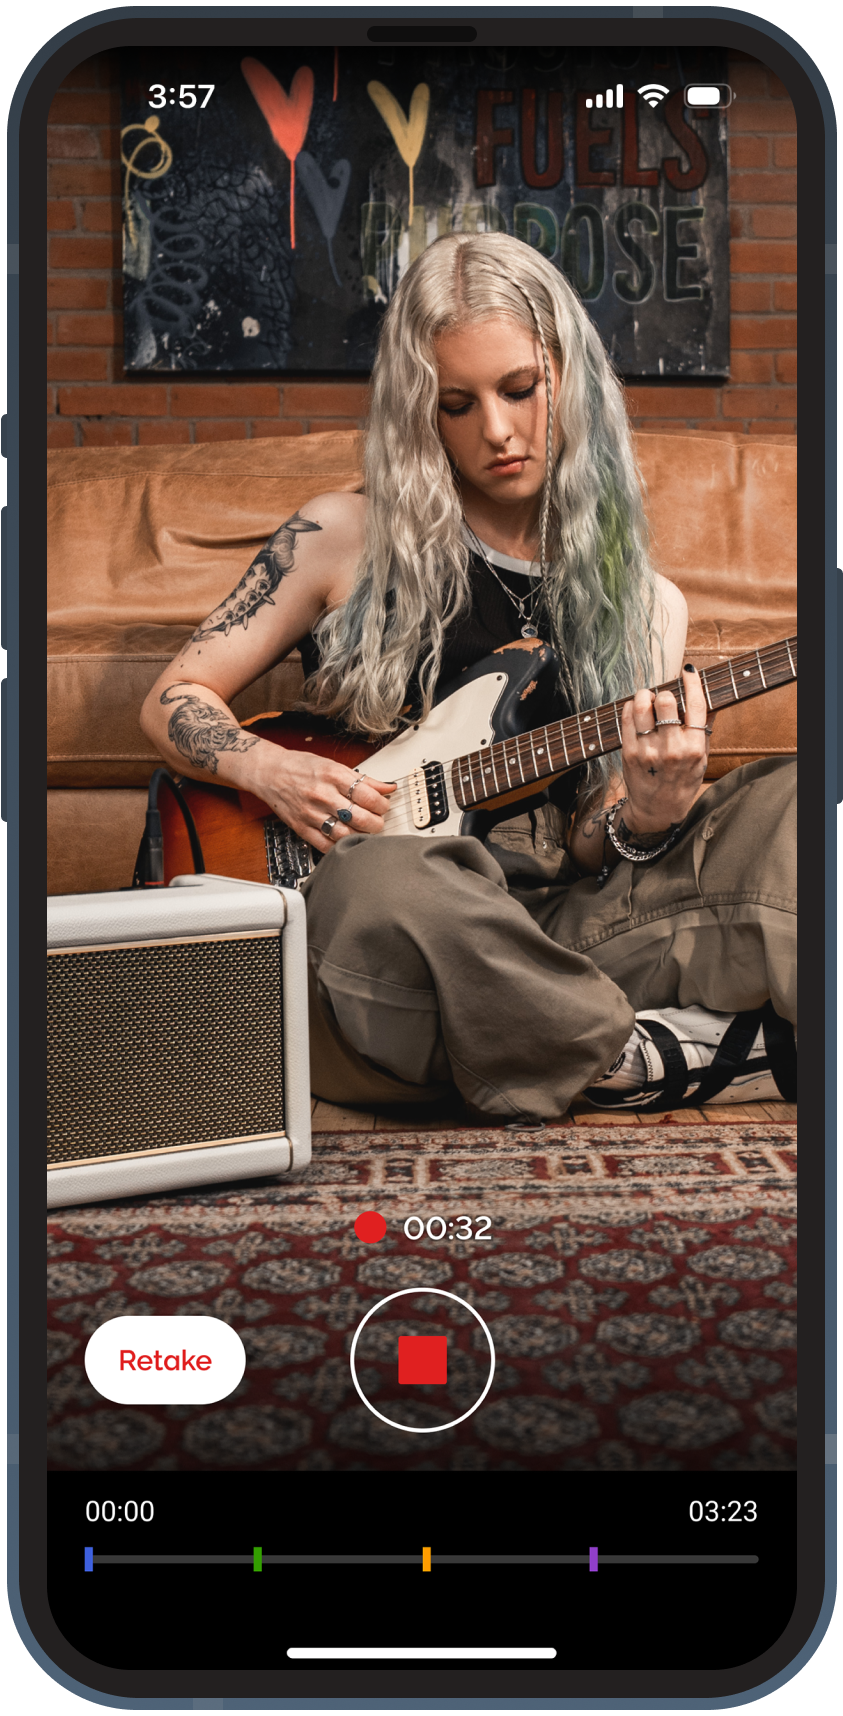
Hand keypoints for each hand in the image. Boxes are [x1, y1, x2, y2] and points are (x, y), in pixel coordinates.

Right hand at [251, 742, 396, 853]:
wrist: (270, 773)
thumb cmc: (301, 767)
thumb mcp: (334, 765)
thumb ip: (363, 779)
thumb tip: (388, 788)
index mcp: (333, 776)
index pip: (368, 796)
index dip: (382, 805)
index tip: (384, 806)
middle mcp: (323, 795)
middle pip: (361, 818)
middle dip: (376, 823)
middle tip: (377, 821)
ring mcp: (311, 814)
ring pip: (346, 835)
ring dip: (361, 836)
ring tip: (363, 830)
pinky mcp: (302, 828)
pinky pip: (326, 845)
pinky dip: (340, 846)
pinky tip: (346, 839)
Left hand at [620, 666, 713, 833]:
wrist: (657, 810)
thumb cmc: (682, 781)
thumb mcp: (702, 759)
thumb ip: (705, 729)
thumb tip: (710, 700)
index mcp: (695, 748)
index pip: (696, 705)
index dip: (692, 682)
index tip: (688, 672)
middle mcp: (672, 748)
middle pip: (664, 701)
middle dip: (663, 693)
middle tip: (661, 698)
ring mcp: (649, 751)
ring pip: (641, 706)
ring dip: (643, 696)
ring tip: (646, 700)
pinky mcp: (629, 753)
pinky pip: (627, 718)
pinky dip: (630, 708)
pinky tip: (635, 710)